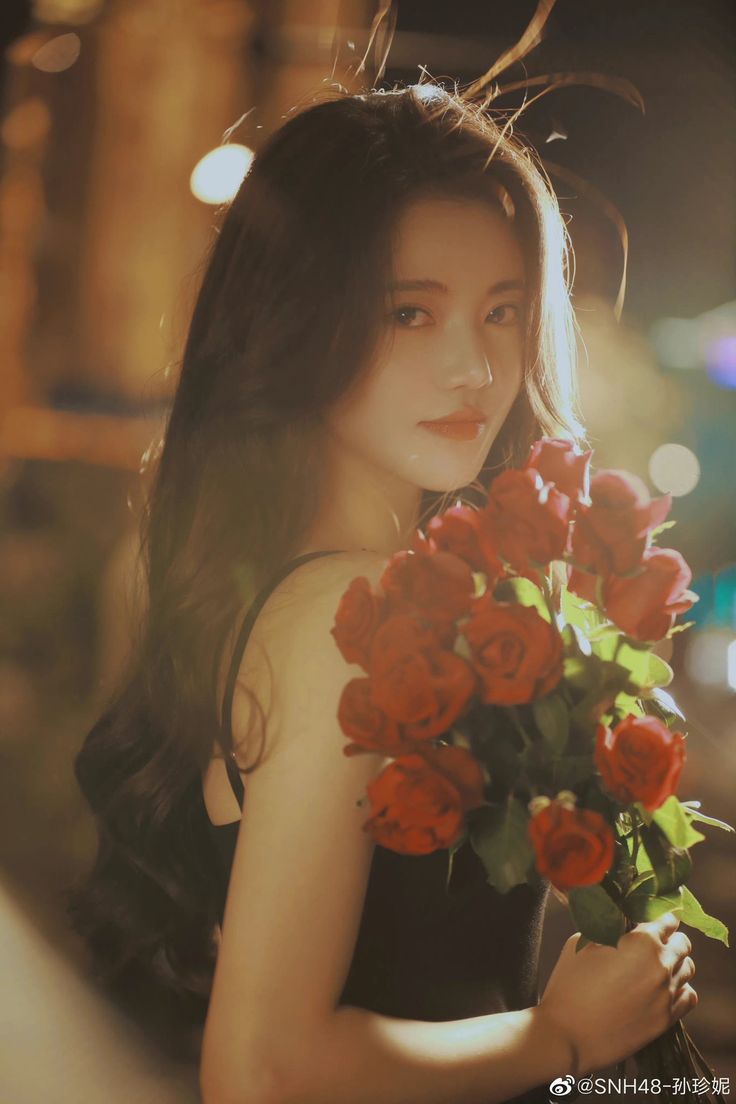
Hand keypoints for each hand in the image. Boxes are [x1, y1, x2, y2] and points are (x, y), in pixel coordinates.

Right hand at [538, 911, 696, 1076]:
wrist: (568, 1033)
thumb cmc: (569, 984)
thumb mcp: (583, 942)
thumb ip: (609, 930)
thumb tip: (621, 927)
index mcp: (641, 941)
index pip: (666, 919)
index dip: (659, 917)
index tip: (651, 919)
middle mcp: (661, 965)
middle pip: (683, 943)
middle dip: (670, 939)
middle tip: (653, 942)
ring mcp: (666, 994)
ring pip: (688, 968)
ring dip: (675, 962)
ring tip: (657, 966)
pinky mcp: (666, 1019)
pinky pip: (688, 996)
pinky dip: (680, 988)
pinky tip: (664, 988)